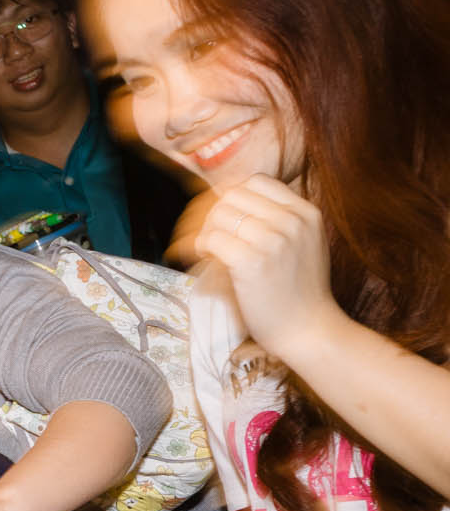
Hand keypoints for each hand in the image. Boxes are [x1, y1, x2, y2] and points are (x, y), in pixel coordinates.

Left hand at [191, 175, 347, 365]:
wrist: (308, 328)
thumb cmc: (300, 291)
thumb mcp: (304, 243)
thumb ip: (281, 220)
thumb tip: (234, 202)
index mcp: (306, 212)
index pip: (256, 182)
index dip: (233, 198)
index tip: (226, 218)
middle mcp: (292, 221)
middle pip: (233, 196)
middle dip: (215, 214)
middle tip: (213, 236)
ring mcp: (273, 240)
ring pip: (219, 215)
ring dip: (206, 231)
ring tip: (209, 250)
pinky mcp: (251, 262)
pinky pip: (212, 239)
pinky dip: (202, 247)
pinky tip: (208, 258)